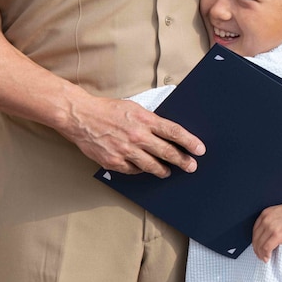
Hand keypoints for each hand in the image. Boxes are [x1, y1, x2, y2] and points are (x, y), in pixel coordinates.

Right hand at [61, 93, 204, 176]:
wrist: (81, 116)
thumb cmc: (108, 110)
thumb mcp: (135, 108)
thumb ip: (150, 121)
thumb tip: (167, 133)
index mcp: (145, 120)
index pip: (174, 132)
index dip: (190, 142)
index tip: (200, 149)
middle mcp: (137, 136)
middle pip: (167, 152)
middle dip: (182, 160)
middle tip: (191, 166)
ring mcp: (125, 151)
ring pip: (151, 166)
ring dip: (163, 170)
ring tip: (168, 172)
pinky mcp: (114, 162)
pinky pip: (133, 170)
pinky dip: (140, 170)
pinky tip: (144, 169)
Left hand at [252, 200, 281, 261]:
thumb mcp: (279, 214)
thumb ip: (271, 222)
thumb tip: (268, 236)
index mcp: (265, 213)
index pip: (255, 231)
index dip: (255, 241)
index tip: (258, 247)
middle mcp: (266, 220)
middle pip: (255, 239)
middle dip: (257, 249)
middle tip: (260, 255)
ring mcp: (270, 227)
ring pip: (259, 245)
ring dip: (260, 254)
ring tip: (264, 258)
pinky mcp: (277, 235)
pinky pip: (266, 248)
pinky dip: (265, 255)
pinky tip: (268, 257)